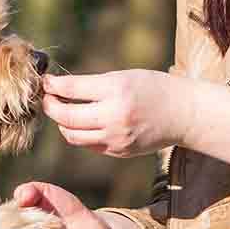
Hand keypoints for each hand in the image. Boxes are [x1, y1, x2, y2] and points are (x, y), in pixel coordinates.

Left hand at [41, 70, 192, 157]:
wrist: (183, 114)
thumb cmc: (153, 88)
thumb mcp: (124, 76)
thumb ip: (94, 84)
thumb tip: (60, 89)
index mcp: (116, 90)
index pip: (72, 88)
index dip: (53, 85)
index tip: (46, 82)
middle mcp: (114, 115)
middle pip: (66, 116)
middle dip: (50, 106)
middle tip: (47, 99)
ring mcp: (116, 137)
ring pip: (72, 135)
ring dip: (61, 124)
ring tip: (62, 112)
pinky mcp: (119, 151)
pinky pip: (88, 144)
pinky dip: (79, 134)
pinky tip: (81, 124)